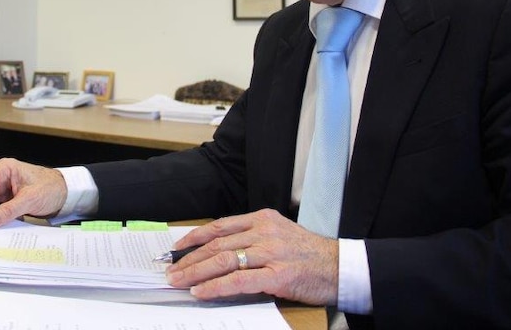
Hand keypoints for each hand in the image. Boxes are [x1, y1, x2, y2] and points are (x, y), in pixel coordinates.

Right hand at [0, 158, 67, 227]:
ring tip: (2, 226)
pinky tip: (8, 224)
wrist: (67, 192)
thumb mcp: (30, 199)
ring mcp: (6, 188)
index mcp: (4, 170)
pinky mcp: (11, 198)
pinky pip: (0, 209)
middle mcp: (2, 177)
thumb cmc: (52, 187)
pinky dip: (2, 218)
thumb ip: (9, 210)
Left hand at [165, 209, 337, 304]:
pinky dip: (216, 286)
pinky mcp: (278, 274)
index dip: (195, 237)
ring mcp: (271, 252)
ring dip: (196, 273)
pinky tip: (202, 291)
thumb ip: (253, 239)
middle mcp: (264, 231)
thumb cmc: (309, 255)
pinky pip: (239, 280)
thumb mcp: (280, 235)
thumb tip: (219, 253)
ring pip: (224, 260)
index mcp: (263, 218)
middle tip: (170, 271)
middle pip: (217, 244)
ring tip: (179, 282)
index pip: (220, 226)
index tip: (177, 249)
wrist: (340, 267)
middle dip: (189, 259)